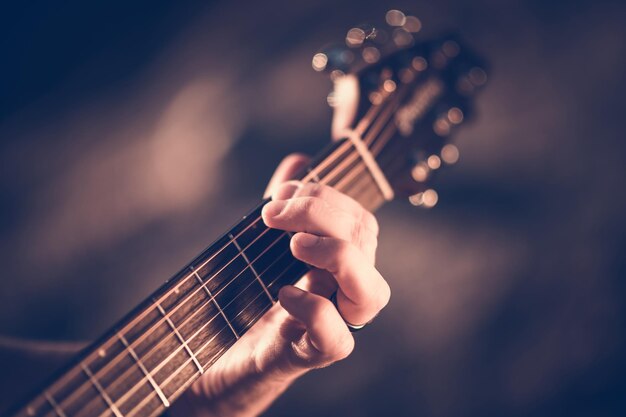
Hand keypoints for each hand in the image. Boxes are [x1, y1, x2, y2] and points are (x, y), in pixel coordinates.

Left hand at [171, 154, 390, 416]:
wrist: (216, 356)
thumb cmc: (246, 298)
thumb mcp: (262, 243)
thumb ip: (285, 205)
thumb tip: (301, 159)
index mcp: (337, 263)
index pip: (359, 221)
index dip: (327, 198)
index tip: (284, 194)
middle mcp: (343, 292)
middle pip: (365, 242)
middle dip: (322, 212)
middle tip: (276, 213)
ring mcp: (331, 324)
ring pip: (371, 293)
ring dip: (335, 255)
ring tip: (293, 246)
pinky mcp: (307, 354)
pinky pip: (337, 340)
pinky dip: (314, 309)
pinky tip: (284, 293)